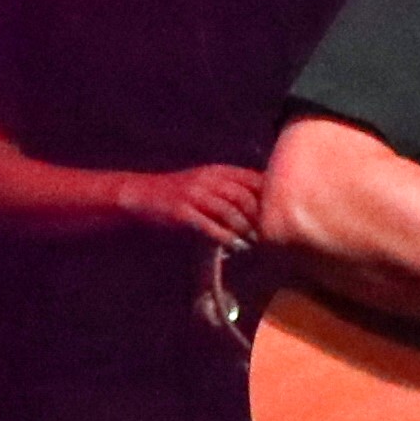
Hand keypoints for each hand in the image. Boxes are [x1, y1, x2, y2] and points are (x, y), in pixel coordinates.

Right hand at [121, 164, 269, 247]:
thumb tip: (262, 205)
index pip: (255, 180)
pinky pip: (210, 227)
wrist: (138, 195)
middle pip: (246, 198)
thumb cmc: (177, 193)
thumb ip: (231, 189)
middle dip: (261, 219)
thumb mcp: (206, 182)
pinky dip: (226, 239)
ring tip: (257, 245)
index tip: (281, 215)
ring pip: (231, 213)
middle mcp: (209, 180)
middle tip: (273, 237)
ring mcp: (194, 195)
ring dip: (246, 232)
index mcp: (219, 171)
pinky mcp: (182, 213)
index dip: (271, 197)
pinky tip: (236, 249)